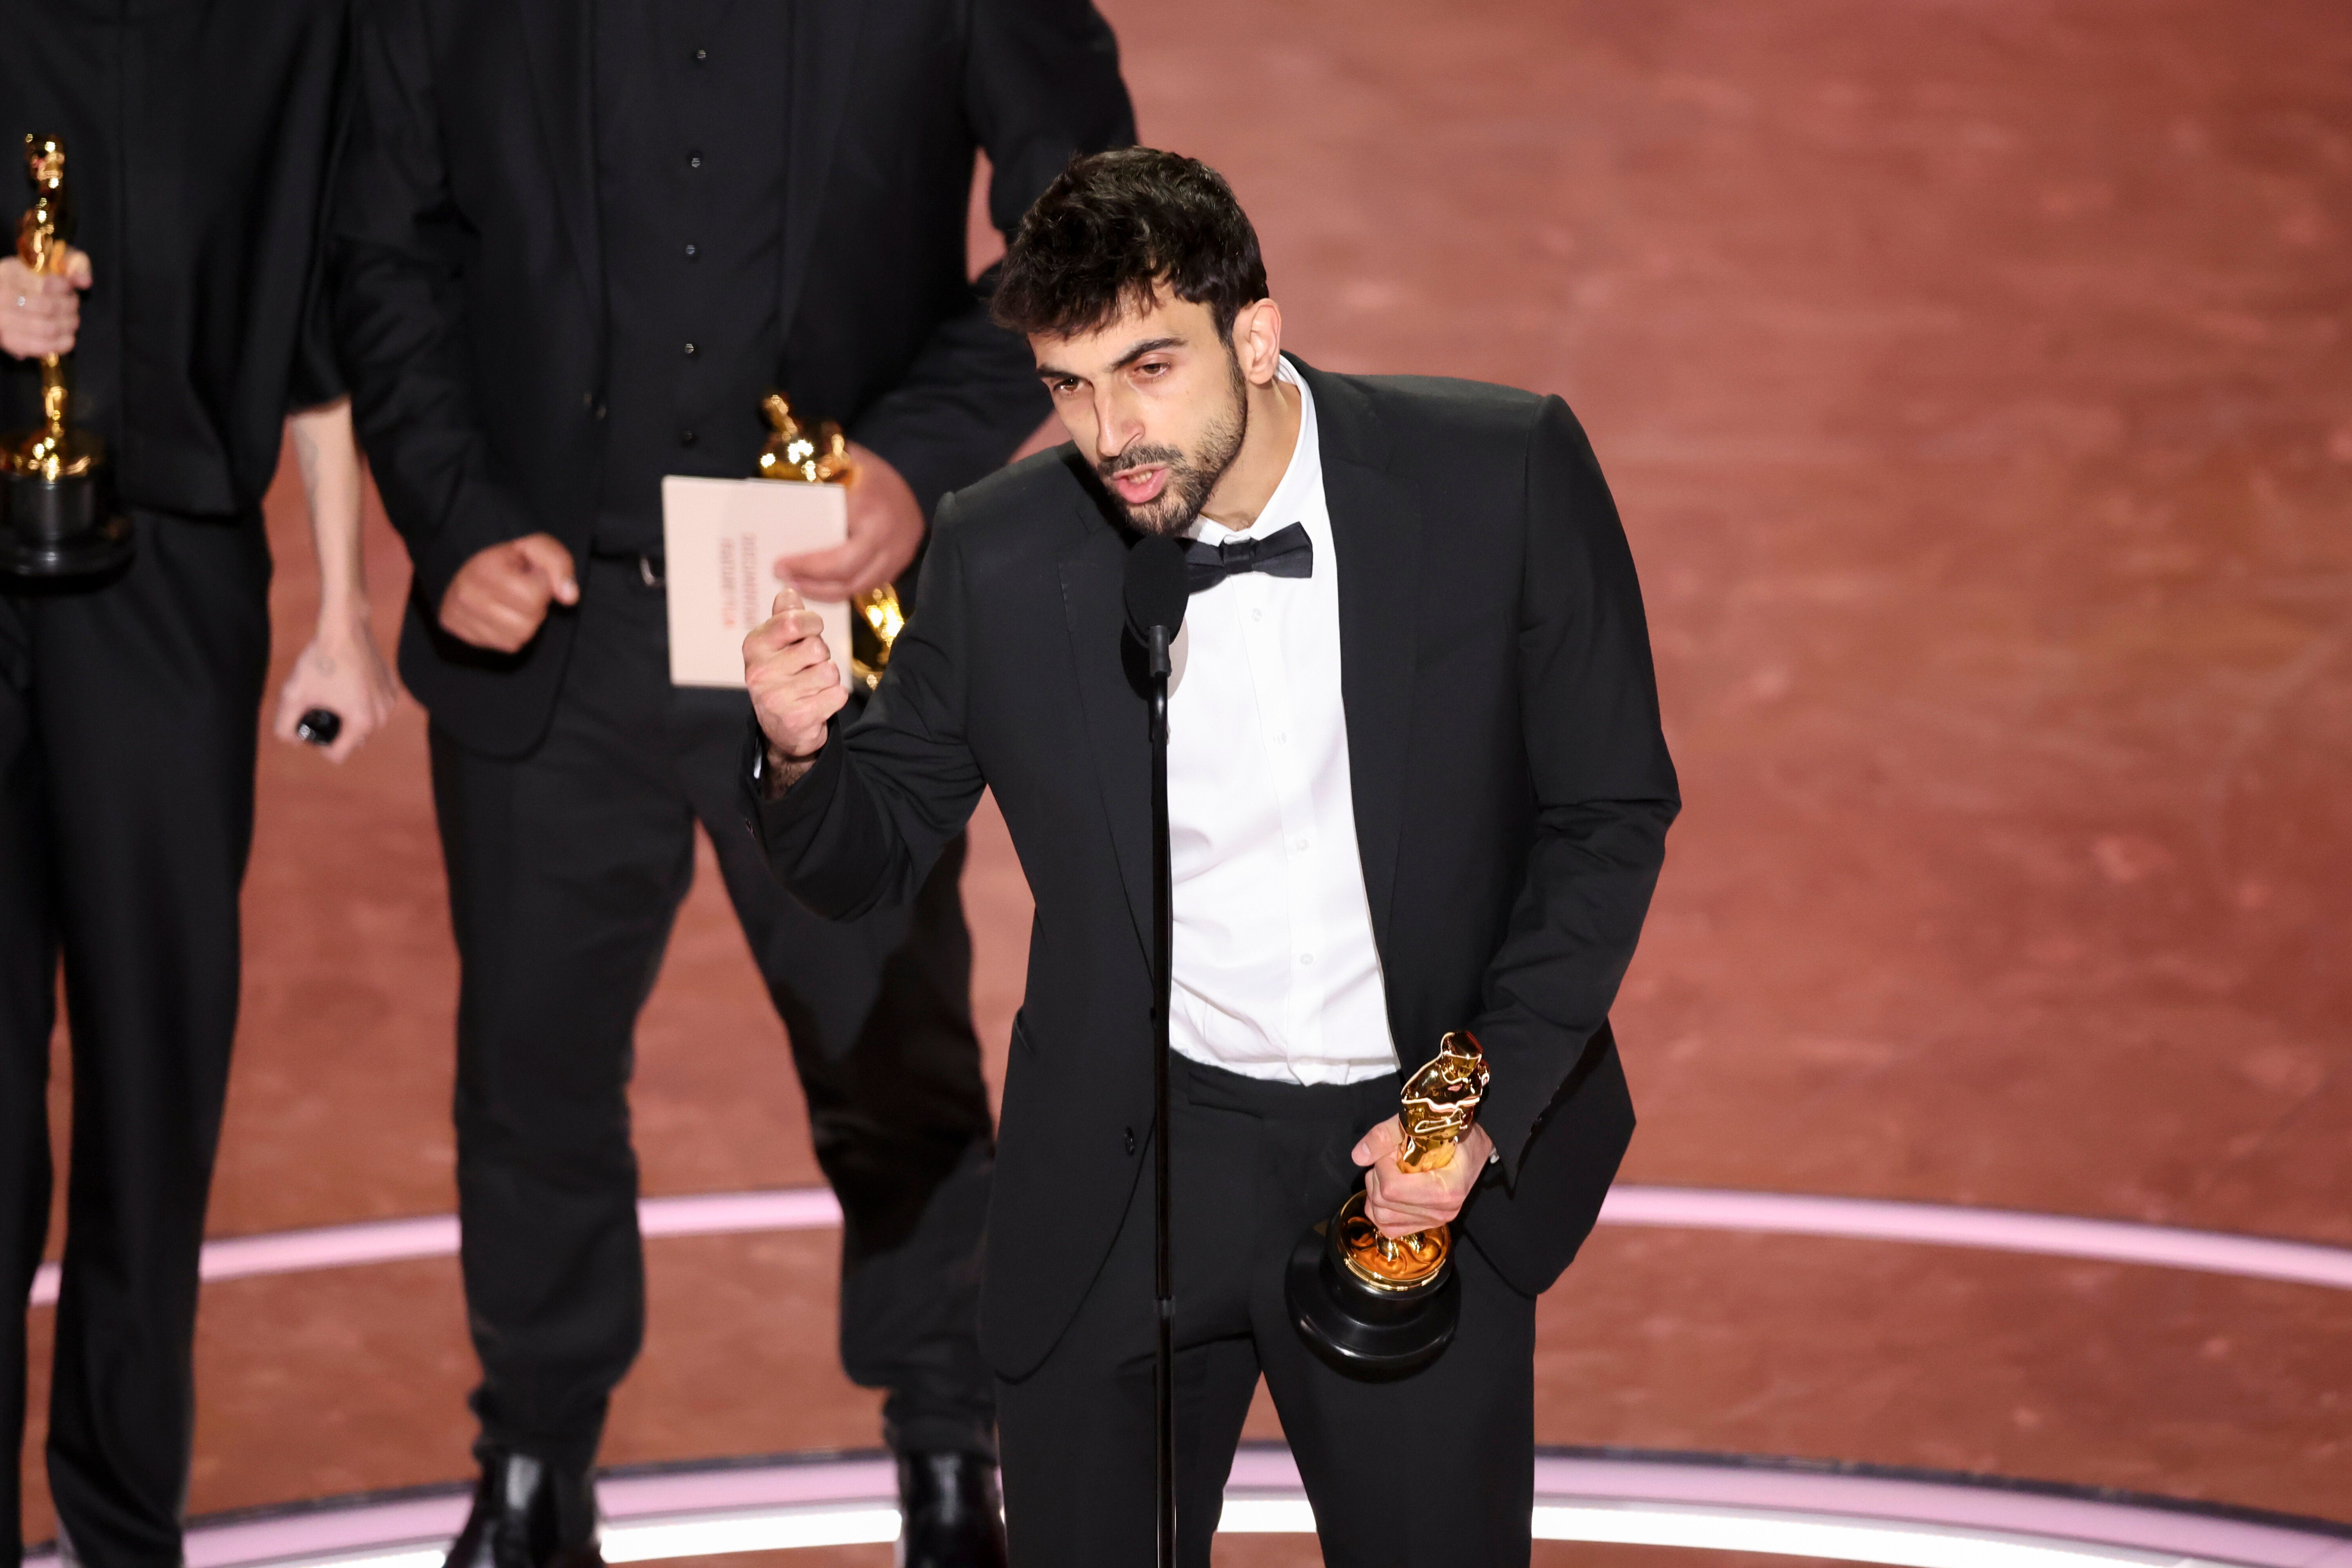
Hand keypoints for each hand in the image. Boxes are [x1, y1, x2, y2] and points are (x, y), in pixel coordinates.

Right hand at [0, 246, 91, 359]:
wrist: (2, 299)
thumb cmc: (27, 278)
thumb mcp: (45, 262)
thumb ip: (70, 262)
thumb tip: (86, 281)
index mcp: (10, 273)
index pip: (46, 283)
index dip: (65, 288)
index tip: (69, 288)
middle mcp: (3, 297)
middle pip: (49, 307)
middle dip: (69, 308)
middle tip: (73, 306)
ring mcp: (3, 320)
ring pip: (48, 328)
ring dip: (68, 325)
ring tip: (72, 320)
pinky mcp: (8, 341)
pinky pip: (39, 346)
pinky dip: (60, 344)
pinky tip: (69, 339)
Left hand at [271, 613, 400, 762]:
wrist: (346, 628)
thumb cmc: (321, 660)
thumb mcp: (293, 695)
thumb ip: (285, 727)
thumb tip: (291, 741)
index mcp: (361, 723)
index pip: (336, 755)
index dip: (316, 743)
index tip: (310, 719)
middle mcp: (381, 717)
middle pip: (350, 741)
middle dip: (334, 728)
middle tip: (319, 702)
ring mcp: (389, 703)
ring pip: (362, 723)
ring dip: (347, 715)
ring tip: (334, 691)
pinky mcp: (392, 689)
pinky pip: (373, 706)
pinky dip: (359, 701)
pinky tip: (348, 682)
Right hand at [438, 534, 577, 651]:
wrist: (470, 570)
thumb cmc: (510, 560)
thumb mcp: (537, 548)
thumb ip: (559, 564)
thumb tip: (570, 597)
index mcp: (485, 567)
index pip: (532, 596)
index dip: (542, 587)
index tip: (532, 576)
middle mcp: (467, 593)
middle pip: (528, 621)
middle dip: (536, 606)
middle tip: (524, 591)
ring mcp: (461, 615)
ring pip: (520, 636)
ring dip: (527, 622)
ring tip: (514, 603)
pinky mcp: (461, 633)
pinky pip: (508, 645)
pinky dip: (514, 633)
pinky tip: (505, 615)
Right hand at [745, 583, 848, 782]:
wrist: (781, 730)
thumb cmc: (783, 677)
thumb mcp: (778, 645)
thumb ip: (785, 617)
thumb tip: (788, 590)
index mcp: (754, 646)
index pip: (792, 621)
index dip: (812, 623)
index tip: (812, 631)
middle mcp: (760, 672)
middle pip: (817, 648)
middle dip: (821, 656)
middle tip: (807, 669)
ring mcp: (776, 698)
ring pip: (830, 671)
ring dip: (828, 679)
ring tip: (811, 687)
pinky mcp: (797, 719)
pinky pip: (838, 695)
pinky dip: (835, 698)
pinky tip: (818, 704)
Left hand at [775, 442, 922, 600]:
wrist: (919, 472)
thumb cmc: (867, 467)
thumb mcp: (840, 461)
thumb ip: (814, 477)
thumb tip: (772, 494)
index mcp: (873, 514)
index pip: (838, 558)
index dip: (807, 568)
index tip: (779, 565)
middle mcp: (890, 540)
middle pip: (849, 580)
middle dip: (813, 585)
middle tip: (783, 579)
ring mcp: (900, 555)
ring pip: (860, 588)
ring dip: (826, 593)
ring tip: (798, 585)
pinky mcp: (901, 562)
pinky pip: (869, 584)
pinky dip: (844, 587)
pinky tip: (822, 583)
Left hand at [1353, 1118, 1494, 1239]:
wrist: (1472, 1149)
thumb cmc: (1449, 1134)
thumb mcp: (1417, 1124)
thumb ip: (1386, 1135)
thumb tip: (1358, 1156)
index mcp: (1445, 1190)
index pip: (1392, 1189)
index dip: (1382, 1166)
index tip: (1393, 1151)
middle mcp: (1441, 1213)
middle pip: (1383, 1205)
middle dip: (1377, 1178)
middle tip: (1389, 1159)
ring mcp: (1433, 1222)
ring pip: (1381, 1219)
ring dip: (1375, 1193)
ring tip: (1388, 1174)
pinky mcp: (1424, 1225)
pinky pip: (1389, 1229)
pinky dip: (1380, 1210)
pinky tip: (1387, 1191)